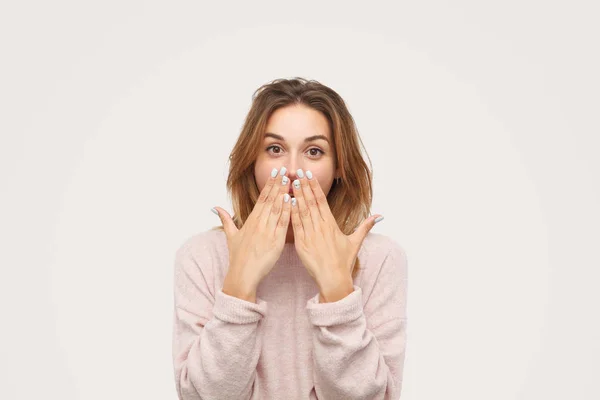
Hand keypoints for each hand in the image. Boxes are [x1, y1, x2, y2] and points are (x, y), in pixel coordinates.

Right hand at [212, 167, 291, 292]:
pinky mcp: (275, 241)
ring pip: (277, 208)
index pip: (262, 198)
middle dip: (278, 183)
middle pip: (270, 199)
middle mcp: (259, 223)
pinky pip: (283, 223)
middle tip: (285, 169)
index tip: (276, 173)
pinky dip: (287, 211)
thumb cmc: (238, 257)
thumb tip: (215, 208)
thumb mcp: (230, 235)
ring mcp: (268, 231)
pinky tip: (292, 201)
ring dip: (284, 193)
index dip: (269, 184)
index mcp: (251, 220)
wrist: (242, 274)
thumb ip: (225, 219)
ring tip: (290, 180)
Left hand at [290, 169, 382, 286]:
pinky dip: (291, 213)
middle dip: (304, 186)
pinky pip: (295, 225)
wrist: (333, 279)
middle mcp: (321, 227)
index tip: (309, 175)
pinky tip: (286, 202)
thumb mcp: (356, 242)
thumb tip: (379, 216)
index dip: (315, 187)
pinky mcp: (302, 244)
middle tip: (298, 172)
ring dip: (296, 195)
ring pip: (302, 211)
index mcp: (332, 224)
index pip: (322, 201)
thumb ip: (366, 227)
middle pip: (311, 202)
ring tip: (290, 182)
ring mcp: (311, 235)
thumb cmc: (344, 262)